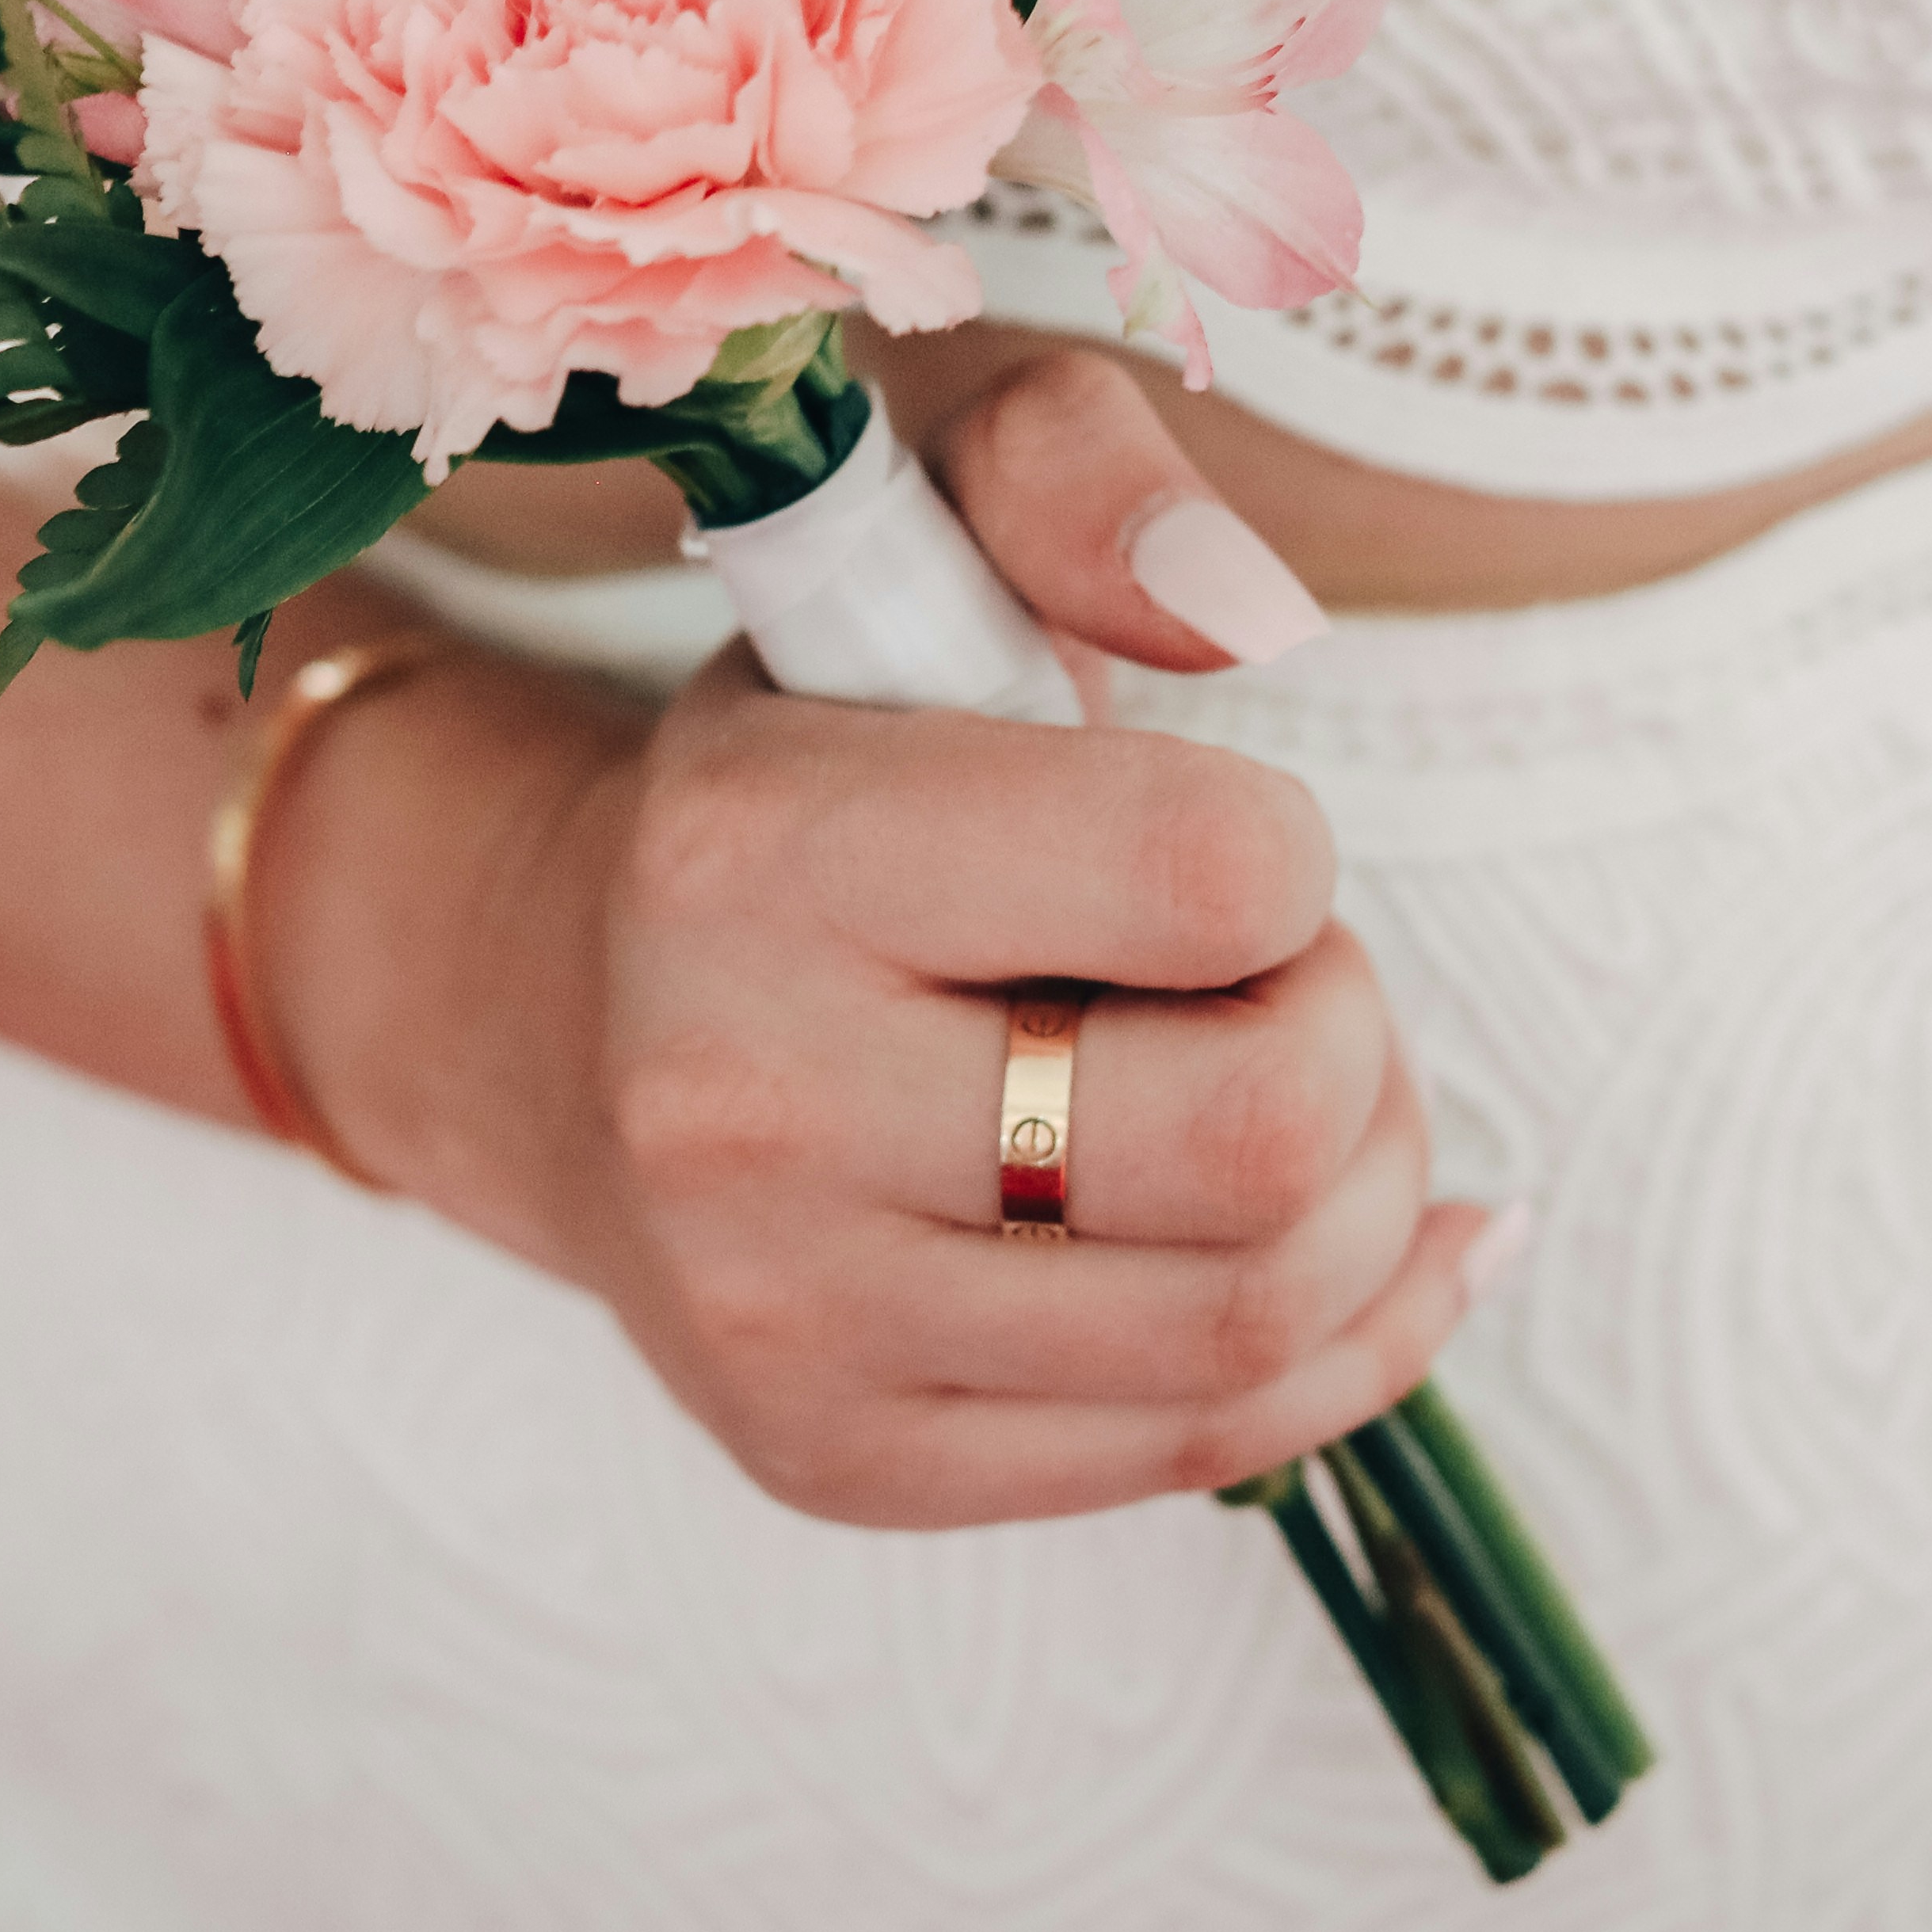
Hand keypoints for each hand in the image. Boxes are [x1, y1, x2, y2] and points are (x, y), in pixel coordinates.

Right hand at [289, 349, 1497, 1528]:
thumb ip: (1081, 473)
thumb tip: (1251, 614)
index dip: (1285, 855)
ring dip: (1364, 1196)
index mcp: (762, 847)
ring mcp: (781, 1317)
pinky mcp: (838, 1458)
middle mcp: (740, 1105)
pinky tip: (1349, 1240)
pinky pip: (1210, 1443)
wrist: (567, 1017)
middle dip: (1347, 1042)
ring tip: (1294, 1100)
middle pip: (1261, 1141)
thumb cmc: (812, 764)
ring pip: (1259, 1319)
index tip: (1214, 847)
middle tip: (1272, 985)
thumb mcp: (910, 520)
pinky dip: (1347, 1339)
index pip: (1218, 878)